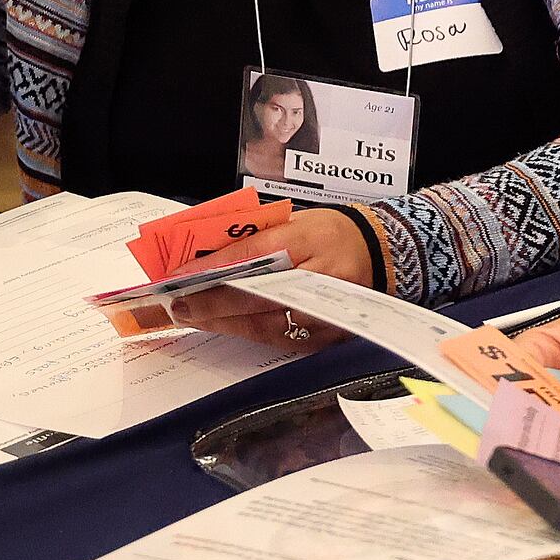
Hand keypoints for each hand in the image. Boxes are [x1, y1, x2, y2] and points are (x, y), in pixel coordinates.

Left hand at [156, 209, 372, 350]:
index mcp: (310, 240)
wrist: (383, 253)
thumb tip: (204, 257)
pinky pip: (279, 338)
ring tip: (191, 317)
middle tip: (177, 305)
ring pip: (263, 324)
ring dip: (222, 322)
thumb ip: (254, 238)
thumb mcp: (294, 221)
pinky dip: (247, 332)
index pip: (253, 254)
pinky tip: (224, 325)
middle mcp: (320, 278)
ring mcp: (325, 311)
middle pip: (255, 295)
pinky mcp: (326, 335)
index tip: (179, 276)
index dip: (213, 268)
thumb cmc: (333, 233)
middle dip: (210, 302)